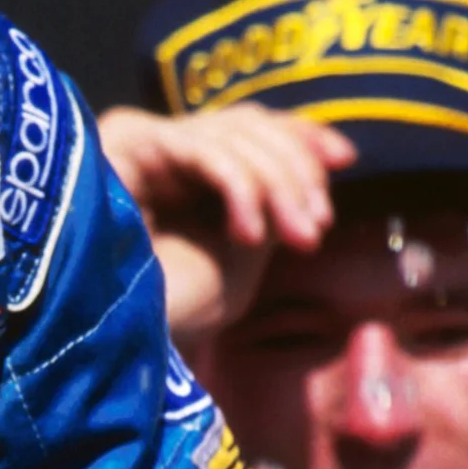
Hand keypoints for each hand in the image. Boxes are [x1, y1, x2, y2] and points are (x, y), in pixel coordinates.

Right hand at [96, 105, 354, 346]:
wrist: (122, 344)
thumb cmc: (174, 312)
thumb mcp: (241, 254)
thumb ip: (269, 204)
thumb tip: (314, 163)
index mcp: (185, 170)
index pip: (248, 127)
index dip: (300, 134)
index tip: (346, 158)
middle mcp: (160, 147)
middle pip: (246, 124)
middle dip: (296, 171)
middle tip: (317, 227)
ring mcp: (140, 142)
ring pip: (231, 134)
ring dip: (277, 186)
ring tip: (299, 239)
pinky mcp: (124, 145)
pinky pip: (202, 150)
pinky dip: (238, 187)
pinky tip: (248, 233)